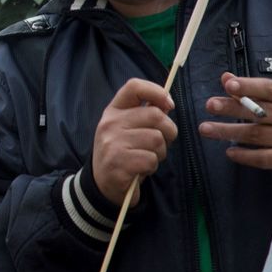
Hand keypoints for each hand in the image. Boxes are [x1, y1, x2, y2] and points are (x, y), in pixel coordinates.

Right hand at [92, 78, 176, 206]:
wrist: (103, 185)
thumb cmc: (122, 154)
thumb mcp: (128, 130)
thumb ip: (145, 115)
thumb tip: (167, 104)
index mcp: (113, 111)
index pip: (134, 87)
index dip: (157, 92)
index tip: (168, 105)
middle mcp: (110, 123)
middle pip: (155, 115)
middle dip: (169, 131)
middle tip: (161, 143)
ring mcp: (112, 143)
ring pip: (157, 139)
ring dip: (160, 152)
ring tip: (147, 158)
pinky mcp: (118, 163)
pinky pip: (151, 159)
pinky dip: (151, 167)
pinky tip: (141, 169)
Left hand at [200, 72, 271, 183]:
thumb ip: (254, 90)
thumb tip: (226, 77)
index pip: (269, 90)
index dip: (249, 86)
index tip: (229, 84)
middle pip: (258, 112)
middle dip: (232, 108)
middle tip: (210, 105)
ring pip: (255, 135)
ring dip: (228, 132)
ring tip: (205, 129)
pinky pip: (262, 158)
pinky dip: (244, 156)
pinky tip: (230, 152)